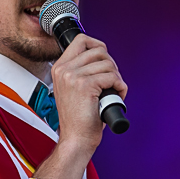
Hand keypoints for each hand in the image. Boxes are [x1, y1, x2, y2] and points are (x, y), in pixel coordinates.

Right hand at [50, 34, 127, 150]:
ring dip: (117, 78)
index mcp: (59, 68)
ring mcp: (73, 76)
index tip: (104, 58)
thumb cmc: (79, 118)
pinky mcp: (85, 85)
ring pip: (108, 64)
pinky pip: (112, 77)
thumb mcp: (72, 88)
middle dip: (111, 65)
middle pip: (99, 50)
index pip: (81, 40)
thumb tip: (102, 56)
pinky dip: (120, 87)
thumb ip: (80, 70)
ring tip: (113, 92)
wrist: (76, 138)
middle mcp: (64, 69)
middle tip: (111, 81)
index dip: (97, 46)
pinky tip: (116, 96)